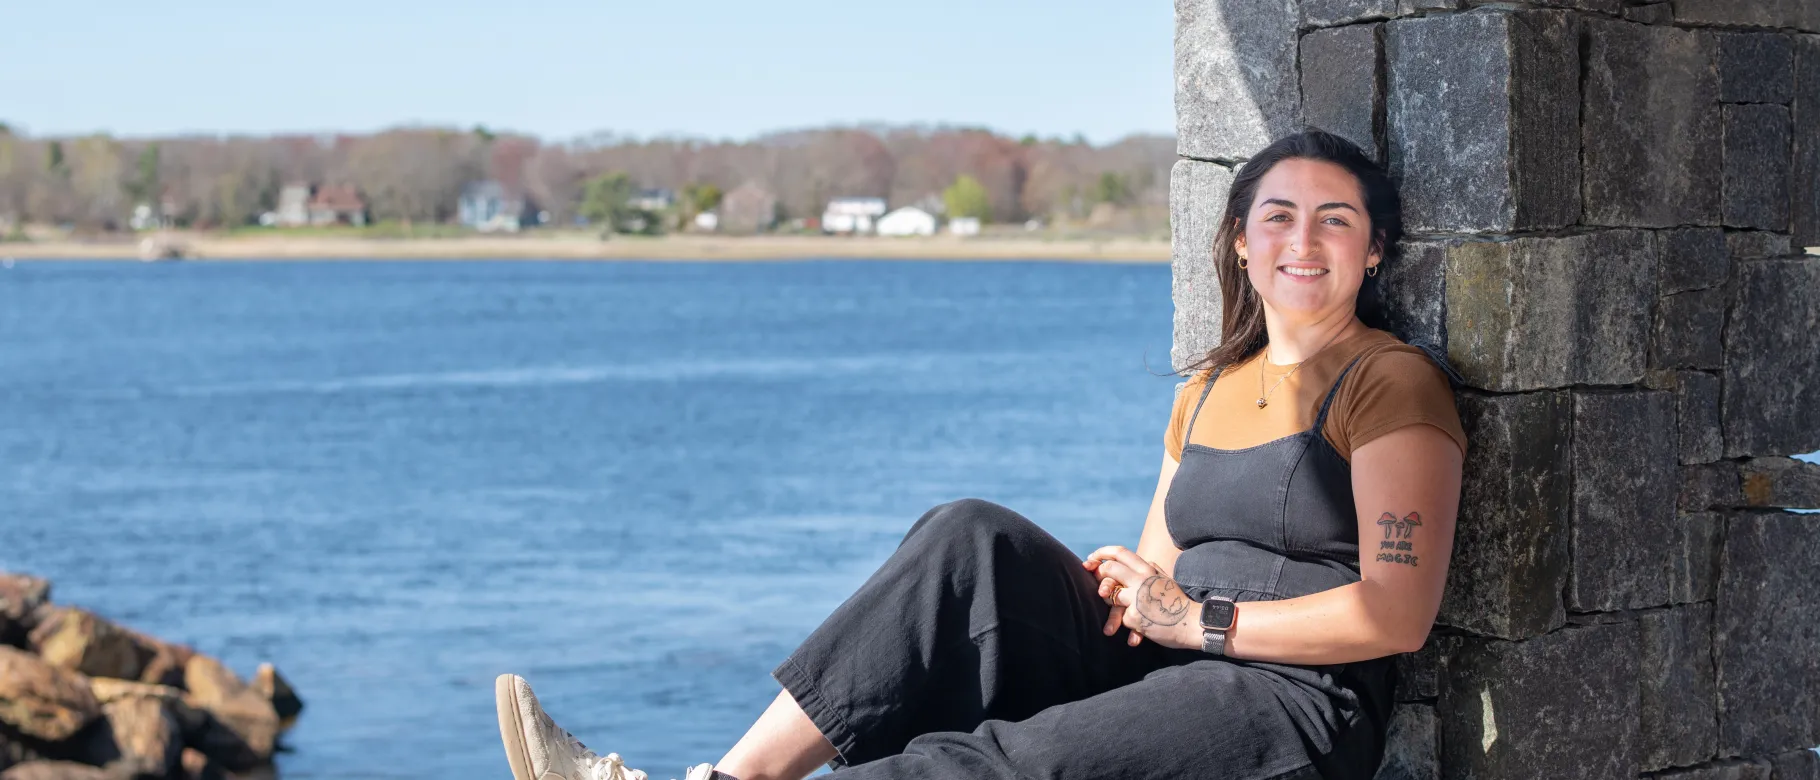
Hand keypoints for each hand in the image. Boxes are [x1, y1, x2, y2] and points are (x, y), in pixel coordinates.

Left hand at [1083, 546, 1200, 649]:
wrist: (1193, 624)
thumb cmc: (1178, 603)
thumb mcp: (1165, 579)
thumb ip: (1150, 569)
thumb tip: (1135, 560)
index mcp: (1148, 569)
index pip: (1119, 552)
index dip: (1101, 553)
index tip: (1090, 560)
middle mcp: (1141, 580)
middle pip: (1109, 569)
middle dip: (1099, 578)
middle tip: (1100, 591)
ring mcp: (1137, 597)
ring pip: (1111, 596)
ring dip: (1113, 609)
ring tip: (1115, 624)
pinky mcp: (1136, 616)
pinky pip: (1122, 619)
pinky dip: (1128, 627)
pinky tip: (1137, 636)